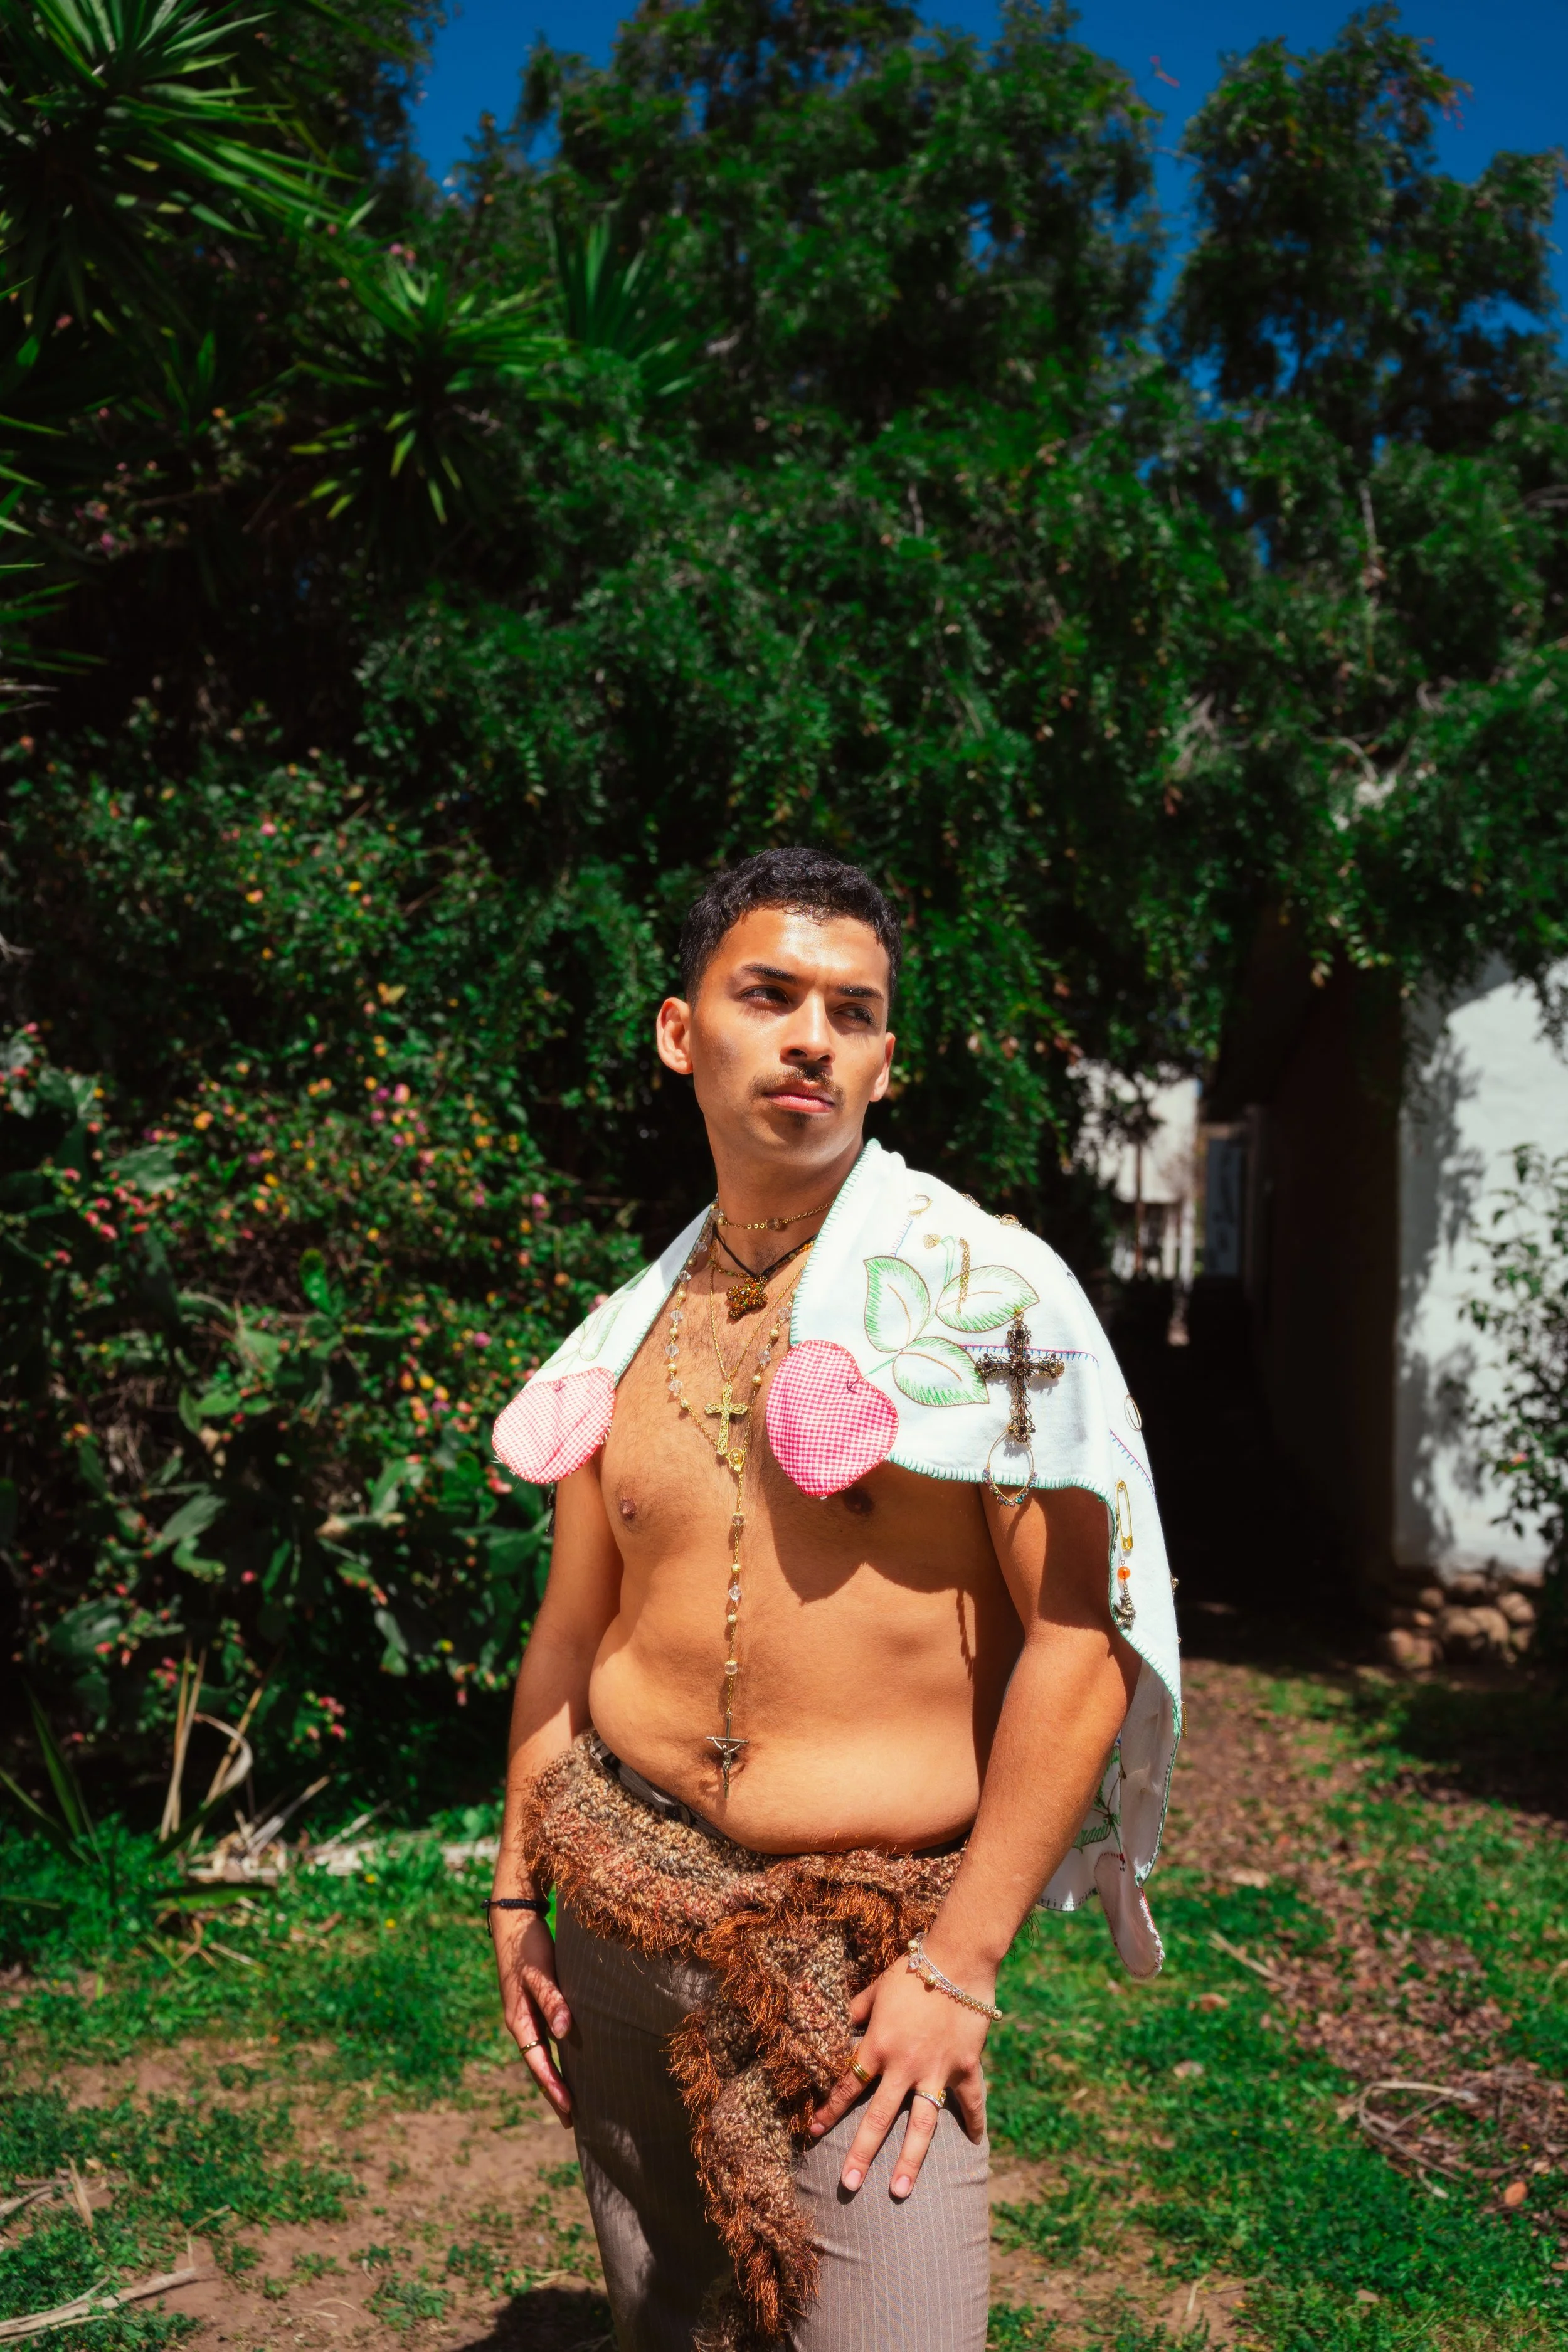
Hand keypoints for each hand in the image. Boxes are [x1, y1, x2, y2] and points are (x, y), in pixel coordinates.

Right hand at [492, 1910, 573, 2125]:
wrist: (514, 1922)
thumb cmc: (528, 1947)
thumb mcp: (541, 1973)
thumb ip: (552, 2001)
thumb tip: (564, 2033)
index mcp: (519, 2020)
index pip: (538, 2063)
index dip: (553, 2087)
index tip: (569, 2110)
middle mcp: (521, 2022)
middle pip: (538, 2066)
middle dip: (553, 2092)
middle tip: (572, 2121)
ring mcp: (526, 2015)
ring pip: (542, 2054)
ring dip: (554, 2077)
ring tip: (571, 2101)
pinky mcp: (534, 2005)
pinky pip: (545, 2039)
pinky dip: (556, 2056)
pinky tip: (569, 2061)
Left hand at [808, 1945, 990, 2200]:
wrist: (958, 1957)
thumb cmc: (911, 1970)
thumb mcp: (876, 1990)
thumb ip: (856, 2012)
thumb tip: (836, 2024)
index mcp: (878, 2045)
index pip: (847, 2085)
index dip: (829, 2110)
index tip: (813, 2133)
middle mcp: (904, 2065)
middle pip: (879, 2117)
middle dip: (861, 2152)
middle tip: (849, 2184)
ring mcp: (937, 2070)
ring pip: (922, 2124)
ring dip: (910, 2159)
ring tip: (900, 2191)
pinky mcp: (966, 2067)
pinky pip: (971, 2101)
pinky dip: (975, 2121)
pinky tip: (974, 2143)